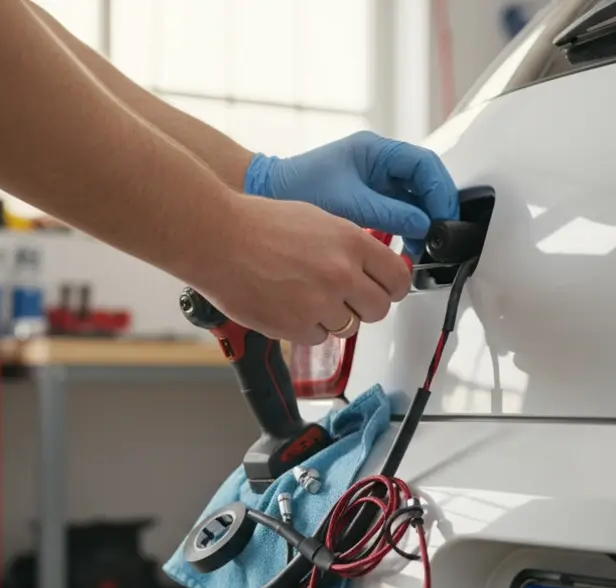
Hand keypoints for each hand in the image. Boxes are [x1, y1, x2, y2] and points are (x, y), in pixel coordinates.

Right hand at [196, 195, 409, 344]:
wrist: (218, 239)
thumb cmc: (258, 225)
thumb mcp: (318, 220)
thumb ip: (349, 246)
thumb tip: (372, 267)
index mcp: (351, 243)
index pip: (397, 278)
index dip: (392, 287)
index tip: (386, 289)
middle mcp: (341, 274)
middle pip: (379, 309)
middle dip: (365, 306)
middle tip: (346, 298)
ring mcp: (319, 303)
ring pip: (349, 327)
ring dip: (334, 318)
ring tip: (306, 296)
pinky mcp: (296, 327)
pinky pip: (319, 338)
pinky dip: (307, 328)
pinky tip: (288, 306)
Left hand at [245, 131, 459, 256]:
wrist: (269, 196)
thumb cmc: (299, 187)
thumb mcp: (349, 202)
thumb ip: (390, 213)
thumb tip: (423, 225)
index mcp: (376, 151)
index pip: (424, 166)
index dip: (440, 192)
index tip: (445, 217)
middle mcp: (379, 163)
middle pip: (424, 183)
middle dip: (435, 210)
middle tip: (439, 236)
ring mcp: (375, 181)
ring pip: (414, 200)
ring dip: (422, 223)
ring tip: (420, 247)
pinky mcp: (369, 200)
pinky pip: (399, 212)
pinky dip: (406, 230)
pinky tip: (404, 247)